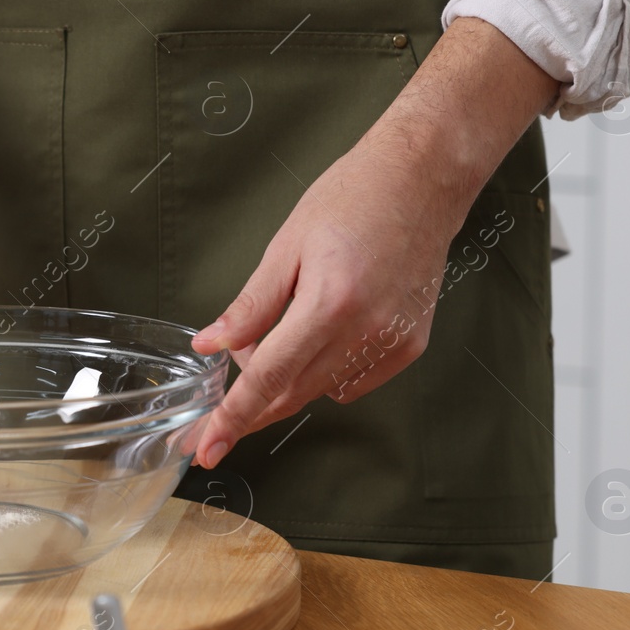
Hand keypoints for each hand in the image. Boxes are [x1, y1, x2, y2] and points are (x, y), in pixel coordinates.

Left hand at [190, 18, 558, 467]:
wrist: (423, 181)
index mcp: (329, 303)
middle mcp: (366, 331)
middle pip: (292, 394)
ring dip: (283, 384)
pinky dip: (320, 373)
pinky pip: (350, 381)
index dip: (232, 417)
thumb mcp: (286, 245)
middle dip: (247, 413)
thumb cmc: (355, 197)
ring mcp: (393, 344)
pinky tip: (313, 338)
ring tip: (267, 341)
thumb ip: (250, 305)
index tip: (206, 448)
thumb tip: (210, 345)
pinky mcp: (409, 347)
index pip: (268, 377)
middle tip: (208, 428)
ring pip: (319, 391)